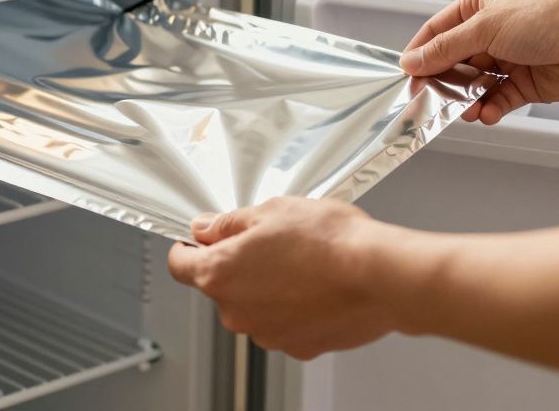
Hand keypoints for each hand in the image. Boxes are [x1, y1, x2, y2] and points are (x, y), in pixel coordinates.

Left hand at [167, 197, 400, 359]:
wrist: (379, 276)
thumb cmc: (330, 242)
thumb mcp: (271, 211)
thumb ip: (230, 223)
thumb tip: (207, 228)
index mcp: (220, 274)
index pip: (179, 264)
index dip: (187, 247)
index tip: (197, 239)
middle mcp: (237, 312)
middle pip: (220, 285)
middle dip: (238, 263)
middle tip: (269, 240)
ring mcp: (267, 334)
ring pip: (254, 305)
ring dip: (267, 286)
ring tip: (301, 261)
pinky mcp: (298, 346)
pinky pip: (283, 322)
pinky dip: (293, 306)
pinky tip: (316, 284)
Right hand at [401, 0, 558, 124]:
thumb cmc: (550, 18)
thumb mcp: (485, 27)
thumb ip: (445, 48)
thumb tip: (412, 61)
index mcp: (480, 5)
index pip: (438, 30)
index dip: (421, 53)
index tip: (407, 75)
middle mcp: (492, 31)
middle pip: (453, 61)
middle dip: (444, 82)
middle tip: (431, 100)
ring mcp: (509, 58)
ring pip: (474, 84)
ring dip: (467, 100)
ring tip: (465, 111)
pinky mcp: (525, 83)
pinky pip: (497, 100)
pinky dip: (490, 109)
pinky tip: (488, 113)